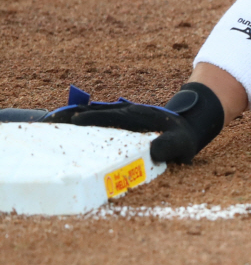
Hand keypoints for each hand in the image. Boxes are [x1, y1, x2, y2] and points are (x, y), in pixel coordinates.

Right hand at [40, 84, 224, 163]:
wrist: (187, 127)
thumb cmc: (182, 138)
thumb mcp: (181, 144)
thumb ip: (170, 147)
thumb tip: (155, 152)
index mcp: (139, 118)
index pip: (113, 117)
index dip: (94, 119)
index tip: (75, 121)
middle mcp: (127, 112)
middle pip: (96, 112)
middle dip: (74, 116)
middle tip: (50, 121)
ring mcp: (122, 113)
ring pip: (93, 112)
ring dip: (72, 115)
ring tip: (50, 121)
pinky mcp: (118, 119)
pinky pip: (96, 116)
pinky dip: (79, 117)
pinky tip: (64, 122)